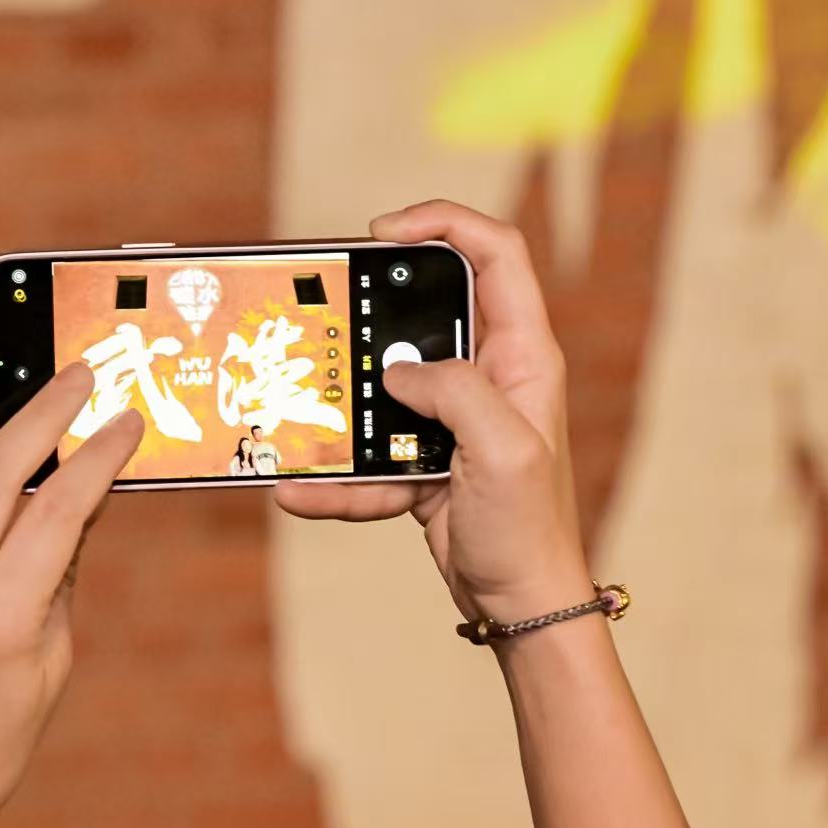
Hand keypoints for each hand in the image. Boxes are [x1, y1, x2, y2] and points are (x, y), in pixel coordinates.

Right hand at [276, 200, 592, 626]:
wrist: (523, 605)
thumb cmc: (530, 529)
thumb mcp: (502, 450)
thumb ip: (455, 392)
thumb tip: (399, 372)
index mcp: (522, 356)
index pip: (494, 254)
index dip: (442, 223)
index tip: (381, 233)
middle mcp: (490, 375)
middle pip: (427, 310)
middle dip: (373, 311)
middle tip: (327, 310)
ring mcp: (453, 418)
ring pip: (385, 385)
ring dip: (342, 401)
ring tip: (298, 407)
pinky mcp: (425, 459)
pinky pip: (369, 454)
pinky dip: (334, 478)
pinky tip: (297, 491)